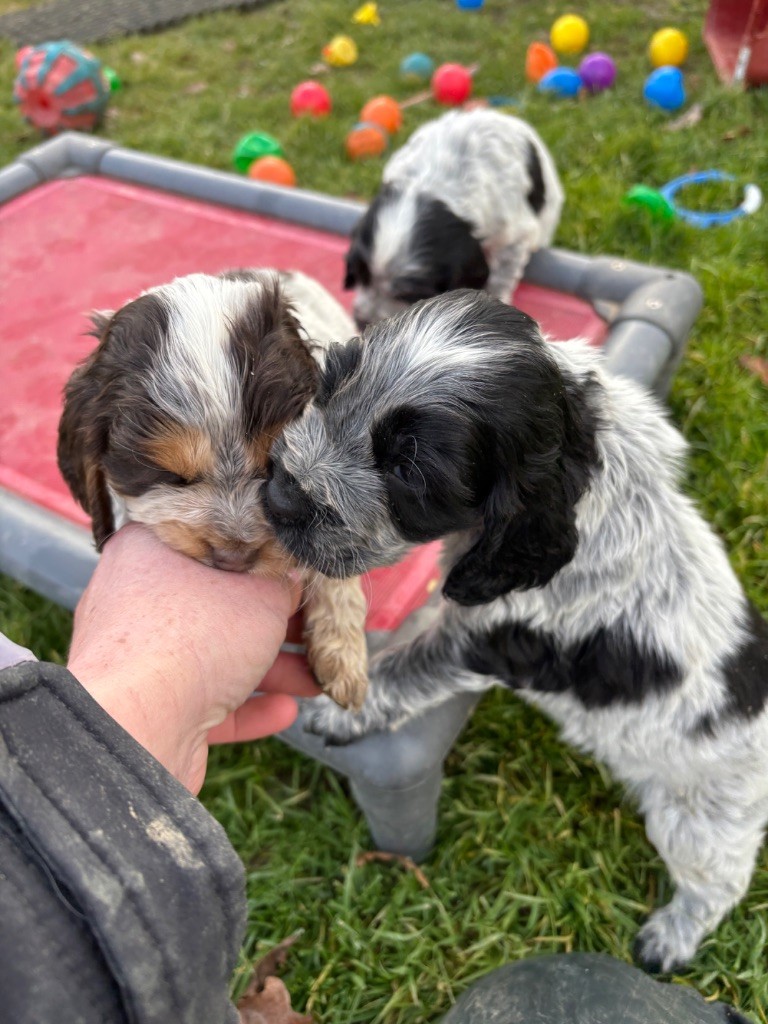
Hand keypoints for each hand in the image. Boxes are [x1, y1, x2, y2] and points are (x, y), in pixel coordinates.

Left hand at [68, 524, 318, 792]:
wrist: (137, 728)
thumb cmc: (188, 644)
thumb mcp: (261, 600)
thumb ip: (283, 586)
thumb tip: (293, 581)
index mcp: (149, 552)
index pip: (213, 542)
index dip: (262, 557)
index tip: (297, 572)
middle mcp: (134, 599)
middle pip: (218, 604)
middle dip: (274, 624)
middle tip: (313, 629)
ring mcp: (137, 656)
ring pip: (214, 656)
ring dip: (269, 670)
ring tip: (313, 679)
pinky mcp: (147, 705)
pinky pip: (202, 700)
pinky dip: (245, 705)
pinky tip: (285, 710)